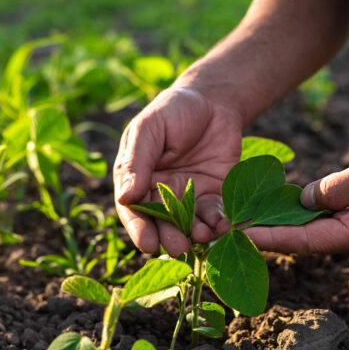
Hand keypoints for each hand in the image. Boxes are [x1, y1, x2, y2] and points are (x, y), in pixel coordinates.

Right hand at [114, 87, 242, 255]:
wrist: (213, 101)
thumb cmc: (173, 110)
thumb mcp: (149, 128)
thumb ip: (137, 162)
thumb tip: (125, 196)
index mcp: (137, 180)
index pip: (134, 210)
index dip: (140, 228)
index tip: (147, 243)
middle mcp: (161, 195)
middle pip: (162, 224)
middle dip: (169, 238)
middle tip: (178, 248)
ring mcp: (189, 198)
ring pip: (189, 224)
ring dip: (195, 234)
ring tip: (202, 236)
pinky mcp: (214, 196)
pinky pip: (215, 215)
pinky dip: (218, 223)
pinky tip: (223, 225)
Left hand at [246, 137, 348, 254]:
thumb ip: (335, 188)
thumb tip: (302, 201)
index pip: (305, 239)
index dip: (270, 237)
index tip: (239, 233)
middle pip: (303, 241)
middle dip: (267, 235)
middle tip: (230, 228)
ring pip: (311, 231)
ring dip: (280, 226)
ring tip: (244, 220)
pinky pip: (322, 220)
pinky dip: (298, 215)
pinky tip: (277, 209)